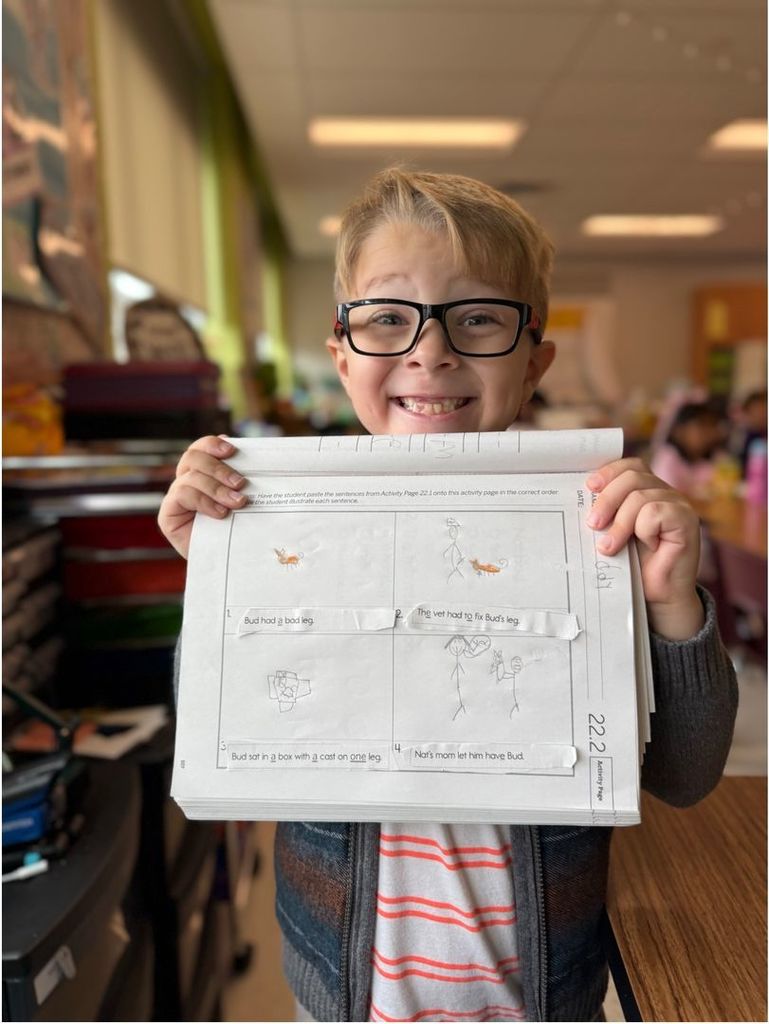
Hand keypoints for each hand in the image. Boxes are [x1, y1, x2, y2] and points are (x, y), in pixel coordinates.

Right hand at [158, 435, 245, 557]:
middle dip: (219, 468)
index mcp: (203, 472)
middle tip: (241, 483)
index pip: (201, 448)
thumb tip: (256, 459)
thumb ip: (242, 481)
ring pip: (191, 477)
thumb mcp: (243, 501)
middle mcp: (186, 481)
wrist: (228, 563)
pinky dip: (204, 501)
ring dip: (216, 488)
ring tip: (237, 502)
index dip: (213, 444)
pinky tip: (220, 513)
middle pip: (193, 457)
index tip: (233, 450)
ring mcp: (176, 497)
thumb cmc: (239, 530)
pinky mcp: (168, 514)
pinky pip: (182, 495)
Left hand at [585, 458, 703, 640]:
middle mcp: (665, 492)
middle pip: (632, 478)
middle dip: (607, 500)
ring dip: (620, 524)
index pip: (630, 466)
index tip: (589, 487)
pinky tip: (648, 546)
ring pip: (640, 497)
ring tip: (610, 547)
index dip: (609, 472)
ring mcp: (678, 504)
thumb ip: (606, 514)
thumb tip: (578, 499)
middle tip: (592, 524)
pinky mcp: (686, 519)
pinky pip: (655, 513)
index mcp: (648, 490)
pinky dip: (643, 530)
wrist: (658, 595)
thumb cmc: (634, 564)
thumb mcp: (614, 532)